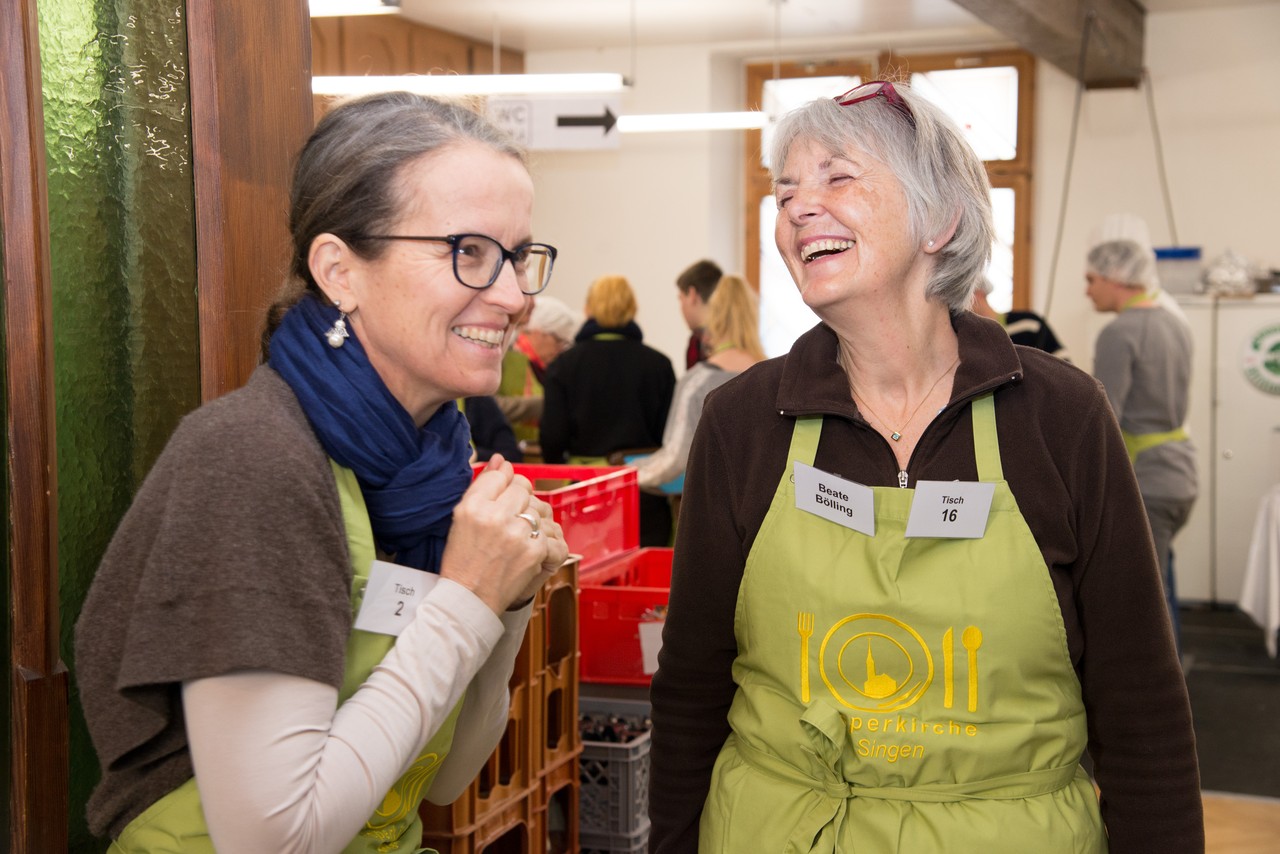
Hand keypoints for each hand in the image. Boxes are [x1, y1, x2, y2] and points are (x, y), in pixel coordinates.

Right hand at [439, 454, 565, 613]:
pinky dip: (549, 544)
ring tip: (521, 539)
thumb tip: (501, 460)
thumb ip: (483, 486)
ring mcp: (518, 533)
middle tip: (512, 522)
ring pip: (541, 509)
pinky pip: (554, 535)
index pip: (501, 475)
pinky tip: (535, 551)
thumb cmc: (463, 559)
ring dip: (536, 522)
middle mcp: (496, 516)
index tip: (505, 497)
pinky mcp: (536, 551)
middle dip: (522, 502)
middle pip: (524, 488)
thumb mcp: (461, 518)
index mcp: (474, 506)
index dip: (506, 484)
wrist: (469, 599)